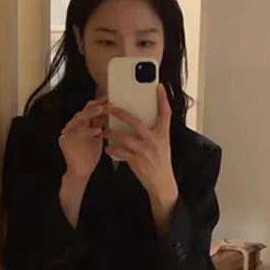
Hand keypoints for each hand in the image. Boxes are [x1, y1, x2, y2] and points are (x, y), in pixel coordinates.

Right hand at [59, 98, 107, 180]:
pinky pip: (77, 133)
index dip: (98, 104)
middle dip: (95, 106)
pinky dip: (88, 131)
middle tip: (106, 103)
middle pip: (83, 112)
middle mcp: (73, 126)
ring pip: (79, 119)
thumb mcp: (98, 138)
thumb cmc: (90, 156)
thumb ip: (99, 125)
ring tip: (102, 110)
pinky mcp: (65, 140)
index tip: (109, 100)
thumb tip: (106, 110)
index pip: (88, 110)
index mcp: (80, 124)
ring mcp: (67, 132)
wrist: (83, 172)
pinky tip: (98, 130)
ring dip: (91, 114)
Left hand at [105, 85, 177, 204]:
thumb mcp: (163, 144)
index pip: (166, 113)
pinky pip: (120, 152)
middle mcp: (153, 140)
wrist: (162, 183)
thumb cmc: (161, 163)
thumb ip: (156, 132)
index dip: (163, 99)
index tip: (159, 87)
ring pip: (123, 137)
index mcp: (162, 134)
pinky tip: (107, 148)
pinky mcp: (135, 161)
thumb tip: (145, 120)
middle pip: (136, 122)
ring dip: (111, 133)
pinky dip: (112, 149)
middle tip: (111, 107)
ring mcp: (144, 151)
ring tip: (104, 130)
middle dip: (122, 114)